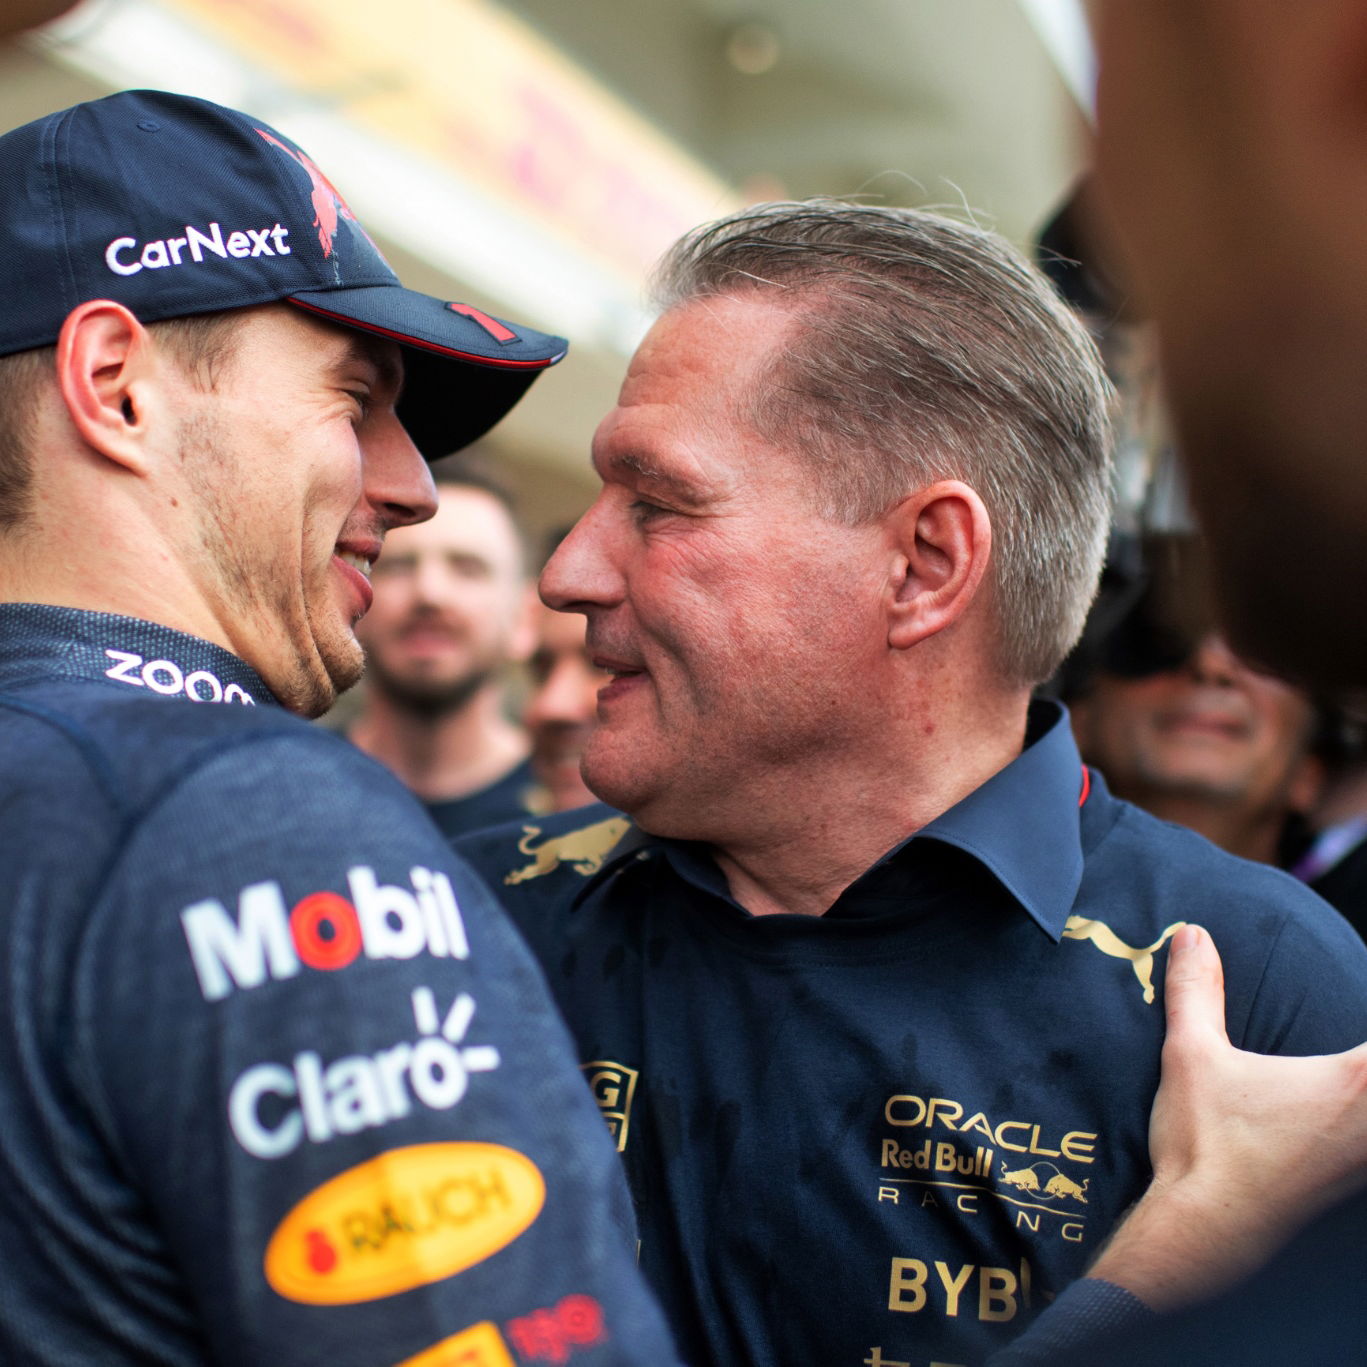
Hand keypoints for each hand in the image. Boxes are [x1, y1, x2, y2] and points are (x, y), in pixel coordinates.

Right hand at [1088, 923, 1366, 1308]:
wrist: (1205, 1232)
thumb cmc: (1203, 1144)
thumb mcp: (1190, 1054)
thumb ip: (1196, 989)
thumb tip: (1191, 933)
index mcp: (1352, 1081)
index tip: (1360, 984)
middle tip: (1351, 1060)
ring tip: (1349, 1084)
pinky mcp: (1357, 1191)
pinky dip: (1362, 1126)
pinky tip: (1341, 1126)